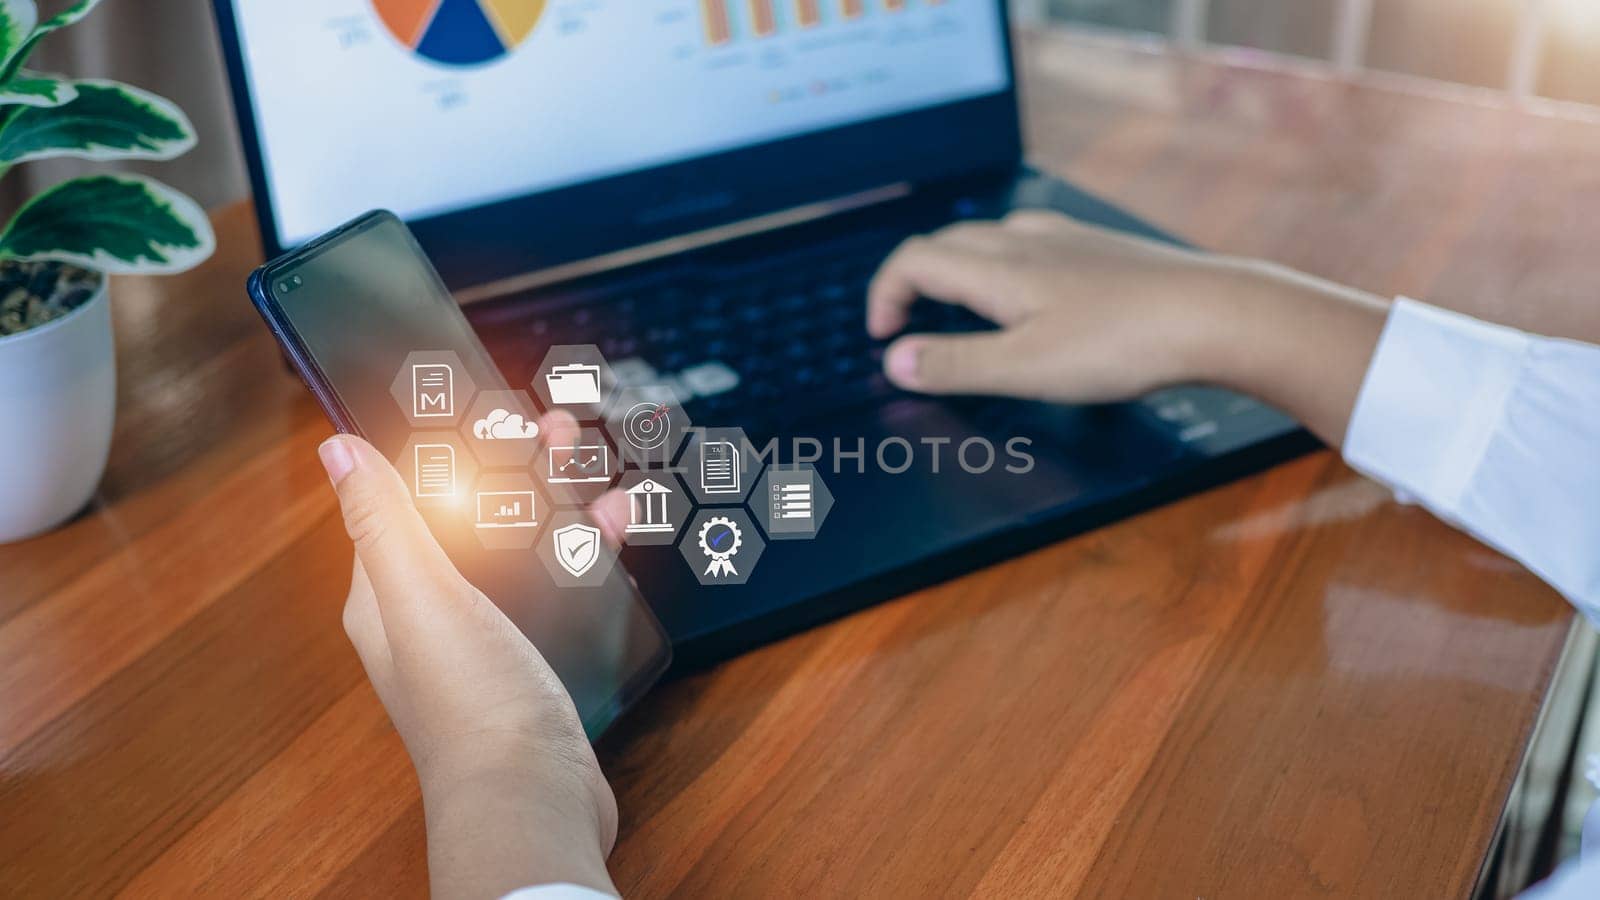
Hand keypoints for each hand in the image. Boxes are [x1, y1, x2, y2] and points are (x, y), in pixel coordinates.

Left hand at [318, 430, 618, 899]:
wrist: (532, 796)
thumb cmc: (471, 705)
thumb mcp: (420, 595)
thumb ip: (383, 520)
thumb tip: (338, 449)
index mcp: (389, 594)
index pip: (410, 498)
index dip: (449, 449)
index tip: (490, 410)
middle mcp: (432, 614)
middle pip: (471, 516)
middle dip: (513, 466)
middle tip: (558, 428)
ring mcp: (485, 638)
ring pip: (520, 546)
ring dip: (554, 500)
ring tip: (591, 464)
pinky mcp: (534, 659)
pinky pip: (556, 584)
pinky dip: (582, 549)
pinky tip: (612, 529)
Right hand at [867, 211, 1388, 444]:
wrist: (1215, 314)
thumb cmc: (1123, 343)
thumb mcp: (1024, 368)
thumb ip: (954, 364)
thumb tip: (896, 361)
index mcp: (996, 267)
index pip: (913, 260)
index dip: (885, 295)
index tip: (883, 337)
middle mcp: (1025, 240)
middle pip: (945, 244)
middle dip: (914, 281)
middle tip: (907, 325)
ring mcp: (1066, 239)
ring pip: (989, 241)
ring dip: (957, 272)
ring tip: (960, 313)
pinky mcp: (1100, 249)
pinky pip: (1030, 246)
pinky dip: (1003, 269)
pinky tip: (1031, 299)